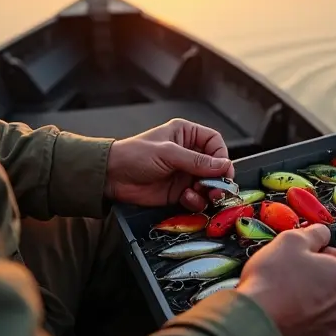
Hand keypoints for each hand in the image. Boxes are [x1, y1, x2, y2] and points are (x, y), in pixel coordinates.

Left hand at [103, 118, 235, 210]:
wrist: (111, 177)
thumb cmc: (135, 155)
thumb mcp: (168, 153)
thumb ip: (197, 161)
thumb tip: (225, 166)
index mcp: (186, 135)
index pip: (214, 142)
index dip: (222, 156)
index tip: (224, 171)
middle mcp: (188, 153)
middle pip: (215, 166)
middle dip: (218, 179)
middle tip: (219, 190)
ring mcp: (184, 174)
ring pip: (208, 184)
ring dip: (208, 192)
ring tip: (203, 195)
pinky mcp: (178, 192)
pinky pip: (196, 198)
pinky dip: (196, 201)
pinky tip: (186, 199)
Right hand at [236, 224, 335, 335]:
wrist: (252, 322)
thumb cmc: (272, 283)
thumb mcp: (292, 240)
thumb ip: (315, 233)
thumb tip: (320, 233)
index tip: (318, 252)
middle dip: (325, 275)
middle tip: (300, 268)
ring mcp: (332, 329)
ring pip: (330, 306)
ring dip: (315, 296)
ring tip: (289, 287)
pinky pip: (316, 323)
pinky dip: (305, 314)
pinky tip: (285, 305)